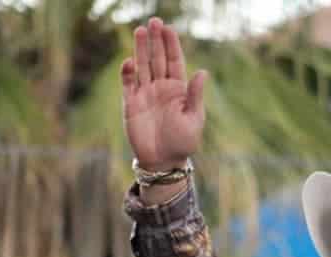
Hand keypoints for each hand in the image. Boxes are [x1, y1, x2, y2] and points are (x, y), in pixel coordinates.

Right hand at [121, 17, 205, 171]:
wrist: (164, 161)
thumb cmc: (183, 142)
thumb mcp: (194, 119)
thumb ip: (195, 96)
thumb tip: (203, 72)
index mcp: (178, 90)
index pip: (174, 61)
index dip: (171, 45)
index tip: (169, 28)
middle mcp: (161, 87)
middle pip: (157, 58)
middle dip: (156, 40)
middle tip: (154, 21)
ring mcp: (145, 94)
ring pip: (142, 66)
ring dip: (141, 49)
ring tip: (140, 30)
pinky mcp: (130, 104)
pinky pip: (128, 84)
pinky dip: (128, 73)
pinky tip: (130, 62)